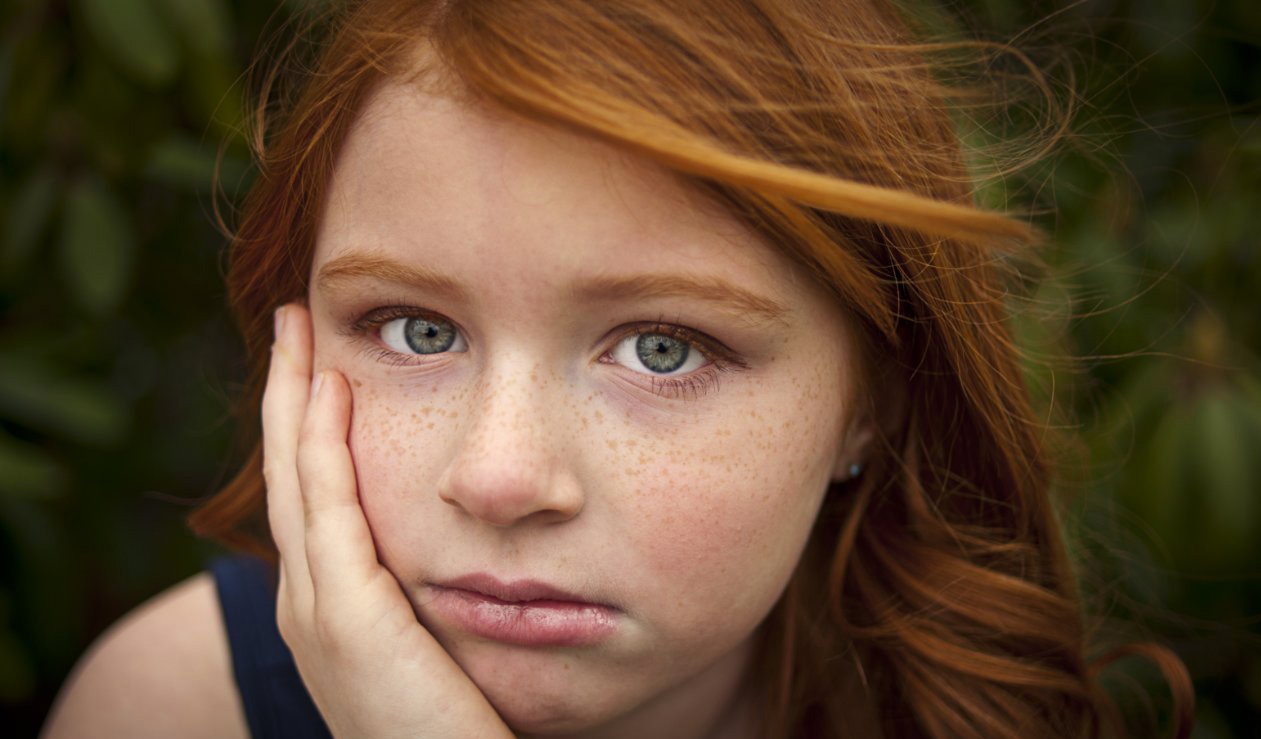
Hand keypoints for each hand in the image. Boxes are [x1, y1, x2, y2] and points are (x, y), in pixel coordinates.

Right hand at [263, 303, 512, 738]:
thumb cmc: (458, 731)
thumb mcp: (434, 651)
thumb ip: (433, 598)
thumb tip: (477, 545)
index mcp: (329, 608)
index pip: (311, 494)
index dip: (308, 424)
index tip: (322, 363)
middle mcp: (307, 603)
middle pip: (289, 472)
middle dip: (288, 392)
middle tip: (293, 321)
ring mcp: (317, 611)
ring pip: (297, 476)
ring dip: (296, 397)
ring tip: (299, 329)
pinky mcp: (347, 617)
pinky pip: (329, 507)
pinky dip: (322, 442)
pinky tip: (331, 387)